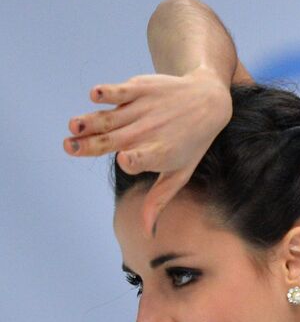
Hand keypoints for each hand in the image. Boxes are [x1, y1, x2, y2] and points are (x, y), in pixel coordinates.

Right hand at [64, 65, 232, 232]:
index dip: (135, 159)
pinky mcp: (140, 88)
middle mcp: (149, 131)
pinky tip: (95, 94)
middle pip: (114, 140)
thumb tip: (146, 232)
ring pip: (110, 117)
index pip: (144, 158)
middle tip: (69, 147)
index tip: (126, 159)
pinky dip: (108, 92)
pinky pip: (120, 91)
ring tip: (73, 126)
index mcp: (159, 153)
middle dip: (91, 144)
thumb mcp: (179, 173)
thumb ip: (158, 200)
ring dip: (89, 121)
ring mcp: (144, 109)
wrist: (209, 101)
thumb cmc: (191, 143)